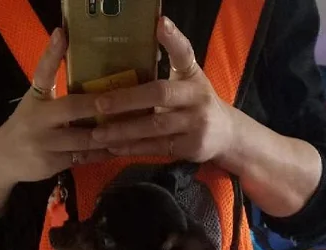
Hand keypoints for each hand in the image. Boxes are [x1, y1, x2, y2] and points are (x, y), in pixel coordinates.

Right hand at [0, 29, 110, 184]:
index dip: (51, 53)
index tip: (62, 35)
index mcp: (35, 98)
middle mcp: (38, 119)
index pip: (42, 73)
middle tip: (122, 98)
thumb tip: (71, 49)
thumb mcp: (35, 101)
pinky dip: (102, 154)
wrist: (3, 159)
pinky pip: (83, 158)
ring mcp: (45, 144)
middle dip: (98, 105)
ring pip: (83, 138)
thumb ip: (52, 83)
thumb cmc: (27, 124)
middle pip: (72, 108)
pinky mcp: (52, 164)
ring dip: (107, 134)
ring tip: (130, 126)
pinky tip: (118, 149)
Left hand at [89, 17, 234, 164]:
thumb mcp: (189, 79)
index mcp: (193, 76)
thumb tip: (137, 44)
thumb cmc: (196, 102)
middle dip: (127, 99)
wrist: (226, 134)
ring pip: (155, 127)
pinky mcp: (190, 147)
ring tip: (98, 133)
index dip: (173, 39)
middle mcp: (197, 98)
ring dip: (124, 131)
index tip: (161, 24)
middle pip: (160, 95)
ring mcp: (195, 124)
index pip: (185, 54)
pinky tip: (113, 148)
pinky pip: (156, 148)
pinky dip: (133, 148)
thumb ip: (169, 64)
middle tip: (100, 104)